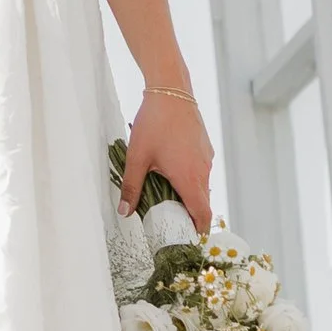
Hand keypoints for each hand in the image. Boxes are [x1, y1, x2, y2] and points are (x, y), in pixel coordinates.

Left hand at [121, 87, 212, 232]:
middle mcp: (203, 170)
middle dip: (189, 214)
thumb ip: (132, 187)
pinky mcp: (205, 147)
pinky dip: (190, 177)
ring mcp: (206, 158)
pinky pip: (201, 170)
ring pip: (201, 185)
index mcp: (189, 178)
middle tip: (171, 220)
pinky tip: (171, 168)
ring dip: (188, 193)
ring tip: (167, 194)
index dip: (197, 230)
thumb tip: (125, 212)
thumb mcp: (137, 157)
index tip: (188, 239)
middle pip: (202, 202)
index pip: (202, 214)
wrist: (171, 90)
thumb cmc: (154, 123)